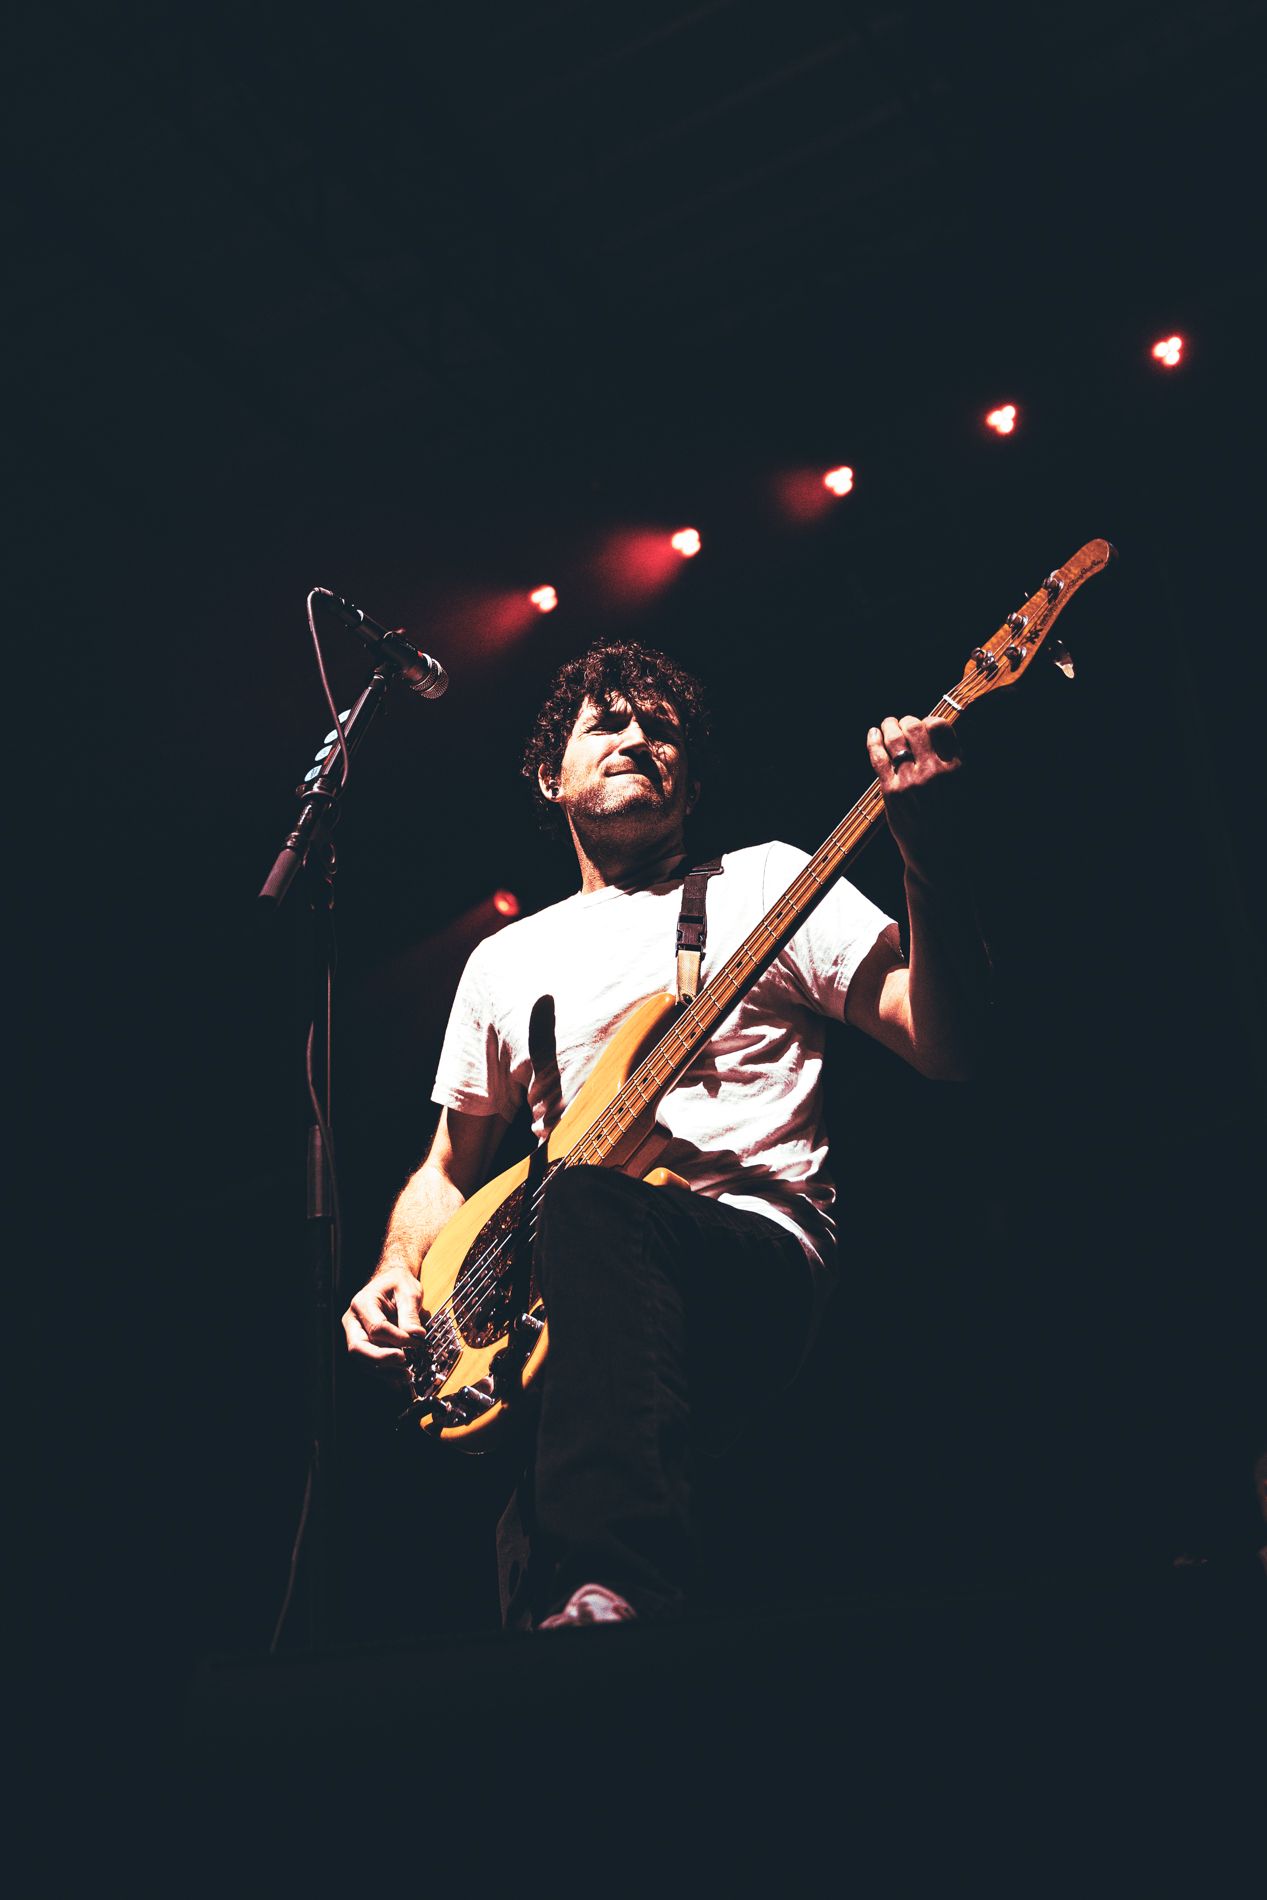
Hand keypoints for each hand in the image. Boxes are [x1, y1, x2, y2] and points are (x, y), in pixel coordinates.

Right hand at [341, 1264, 428, 1379]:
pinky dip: (385, 1374)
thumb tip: (416, 1336)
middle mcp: (353, 1321)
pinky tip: (400, 1380)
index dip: (398, 1339)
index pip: (377, 1328)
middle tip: (404, 1362)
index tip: (418, 1342)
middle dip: (381, 1359)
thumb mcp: (408, 1292)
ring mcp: (356, 1335)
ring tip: (406, 1375)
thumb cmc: (398, 1284)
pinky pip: (370, 1364)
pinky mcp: (364, 1346)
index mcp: (362, 1304)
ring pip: (362, 1360)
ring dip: (384, 1371)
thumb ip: (410, 1314)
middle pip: (358, 1348)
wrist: (391, 1282)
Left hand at [867, 714, 964, 883]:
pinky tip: (873, 733)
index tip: (925, 725)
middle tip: (904, 723)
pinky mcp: (891, 791)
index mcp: (954, 768)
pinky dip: (873, 741)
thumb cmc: (953, 822)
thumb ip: (954, 762)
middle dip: (908, 721)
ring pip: (895, 739)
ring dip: (889, 726)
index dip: (930, 720)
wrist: (937, 853)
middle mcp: (933, 771)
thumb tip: (941, 735)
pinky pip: (878, 758)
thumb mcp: (964, 788)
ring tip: (887, 724)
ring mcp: (910, 781)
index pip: (940, 726)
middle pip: (915, 727)